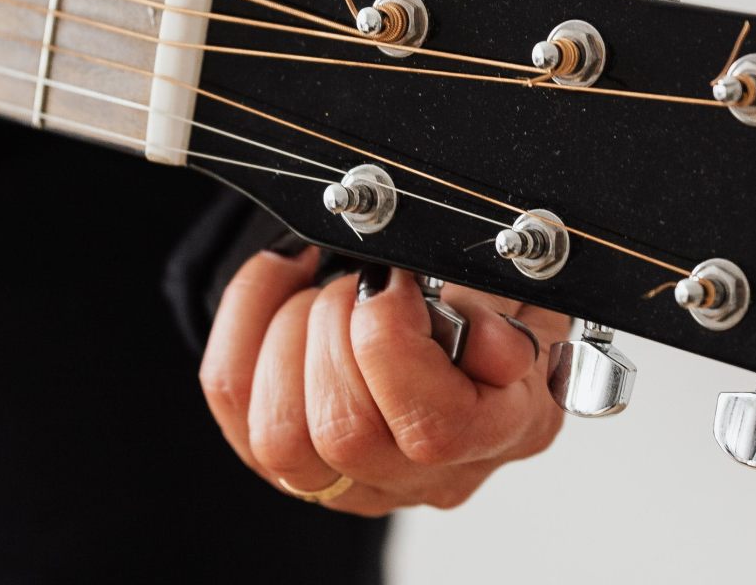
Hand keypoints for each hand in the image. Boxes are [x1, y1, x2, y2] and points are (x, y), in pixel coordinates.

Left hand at [199, 246, 570, 515]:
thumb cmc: (494, 293)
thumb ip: (507, 311)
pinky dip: (244, 321)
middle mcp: (433, 471)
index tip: (392, 283)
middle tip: (364, 280)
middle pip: (346, 435)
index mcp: (504, 427)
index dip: (393, 348)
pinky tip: (285, 280)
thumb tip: (493, 344)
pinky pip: (234, 399)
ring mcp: (358, 476)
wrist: (456, 295)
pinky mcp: (292, 460)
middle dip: (337, 327)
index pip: (437, 431)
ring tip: (330, 288)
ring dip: (291, 333)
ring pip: (281, 438)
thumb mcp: (521, 285)